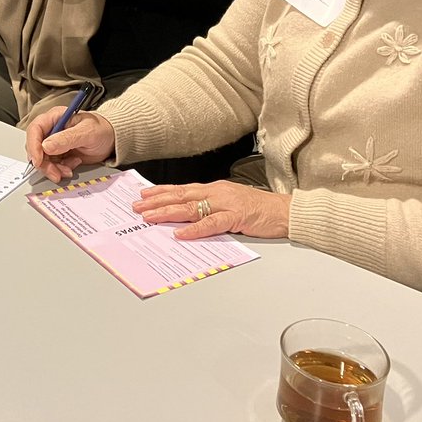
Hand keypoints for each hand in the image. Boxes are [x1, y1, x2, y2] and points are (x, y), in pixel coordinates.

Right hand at [25, 108, 115, 182]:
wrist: (111, 139)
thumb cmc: (102, 130)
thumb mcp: (86, 132)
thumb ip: (66, 138)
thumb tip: (46, 146)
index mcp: (55, 117)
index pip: (35, 129)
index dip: (33, 145)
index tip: (38, 161)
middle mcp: (51, 129)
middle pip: (36, 147)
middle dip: (44, 163)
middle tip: (56, 173)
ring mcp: (54, 142)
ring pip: (42, 159)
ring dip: (53, 168)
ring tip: (69, 170)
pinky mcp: (58, 154)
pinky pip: (51, 165)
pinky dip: (59, 169)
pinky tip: (73, 165)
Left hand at [132, 180, 291, 239]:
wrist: (285, 211)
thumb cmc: (259, 209)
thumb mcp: (230, 203)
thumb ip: (210, 208)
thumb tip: (188, 215)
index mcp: (214, 189)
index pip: (182, 189)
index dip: (161, 192)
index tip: (143, 195)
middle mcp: (216, 192)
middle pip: (180, 195)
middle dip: (156, 201)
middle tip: (136, 207)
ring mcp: (226, 203)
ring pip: (190, 207)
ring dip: (167, 212)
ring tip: (149, 217)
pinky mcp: (236, 217)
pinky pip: (212, 223)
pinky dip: (195, 229)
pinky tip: (180, 233)